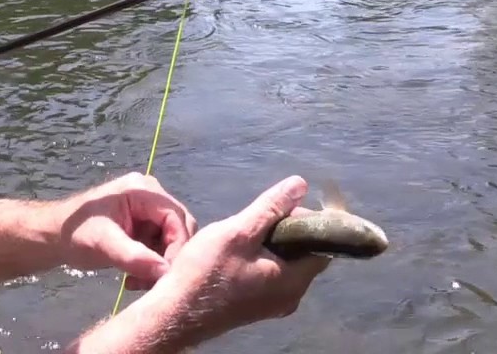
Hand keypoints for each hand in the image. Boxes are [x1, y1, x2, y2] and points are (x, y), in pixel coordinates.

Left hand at [55, 172, 197, 289]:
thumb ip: (134, 256)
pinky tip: (135, 277)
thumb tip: (165, 272)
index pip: (177, 217)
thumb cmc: (75, 233)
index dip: (178, 246)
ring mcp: (148, 211)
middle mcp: (151, 196)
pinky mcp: (144, 226)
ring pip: (172, 241)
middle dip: (169, 258)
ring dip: (159, 265)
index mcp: (143, 191)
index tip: (167, 275)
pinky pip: (161, 247)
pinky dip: (152, 265)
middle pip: (179, 228)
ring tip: (138, 282)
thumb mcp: (103, 244)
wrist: (54, 236)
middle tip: (153, 282)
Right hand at [144, 175, 331, 346]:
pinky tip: (239, 249)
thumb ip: (271, 208)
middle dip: (287, 230)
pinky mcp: (256, 305)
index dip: (310, 222)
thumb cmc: (206, 273)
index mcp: (294, 282)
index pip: (322, 246)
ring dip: (272, 243)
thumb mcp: (239, 231)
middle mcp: (290, 297)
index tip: (286, 206)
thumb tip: (300, 185)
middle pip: (304, 254)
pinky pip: (271, 274)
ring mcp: (273, 304)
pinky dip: (262, 257)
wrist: (174, 312)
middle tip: (261, 216)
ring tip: (246, 230)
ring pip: (286, 263)